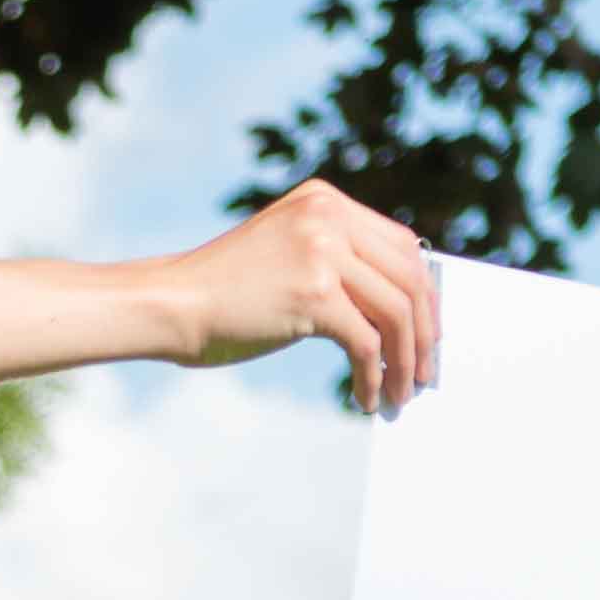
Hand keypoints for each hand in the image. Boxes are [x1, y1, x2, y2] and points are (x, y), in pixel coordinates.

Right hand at [141, 180, 438, 408]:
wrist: (172, 304)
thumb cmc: (225, 291)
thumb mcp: (287, 252)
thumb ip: (336, 258)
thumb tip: (398, 306)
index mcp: (325, 201)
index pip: (402, 245)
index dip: (425, 294)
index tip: (428, 332)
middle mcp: (328, 217)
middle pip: (410, 278)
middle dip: (425, 333)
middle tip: (426, 372)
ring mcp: (322, 252)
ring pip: (397, 313)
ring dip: (406, 362)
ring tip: (401, 394)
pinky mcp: (313, 294)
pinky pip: (367, 343)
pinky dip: (373, 377)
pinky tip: (366, 398)